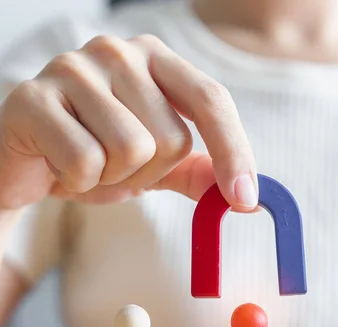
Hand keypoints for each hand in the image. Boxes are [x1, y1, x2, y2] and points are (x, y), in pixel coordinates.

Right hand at [0, 34, 257, 209]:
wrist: (27, 164)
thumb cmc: (97, 156)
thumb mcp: (158, 166)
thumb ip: (200, 171)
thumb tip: (246, 194)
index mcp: (156, 59)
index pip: (212, 100)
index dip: (234, 152)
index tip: (246, 200)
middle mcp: (118, 51)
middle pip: (172, 138)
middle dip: (150, 172)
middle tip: (117, 166)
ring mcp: (73, 68)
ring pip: (132, 149)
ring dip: (115, 177)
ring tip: (89, 163)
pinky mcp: (33, 97)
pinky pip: (86, 161)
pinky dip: (79, 181)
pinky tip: (60, 166)